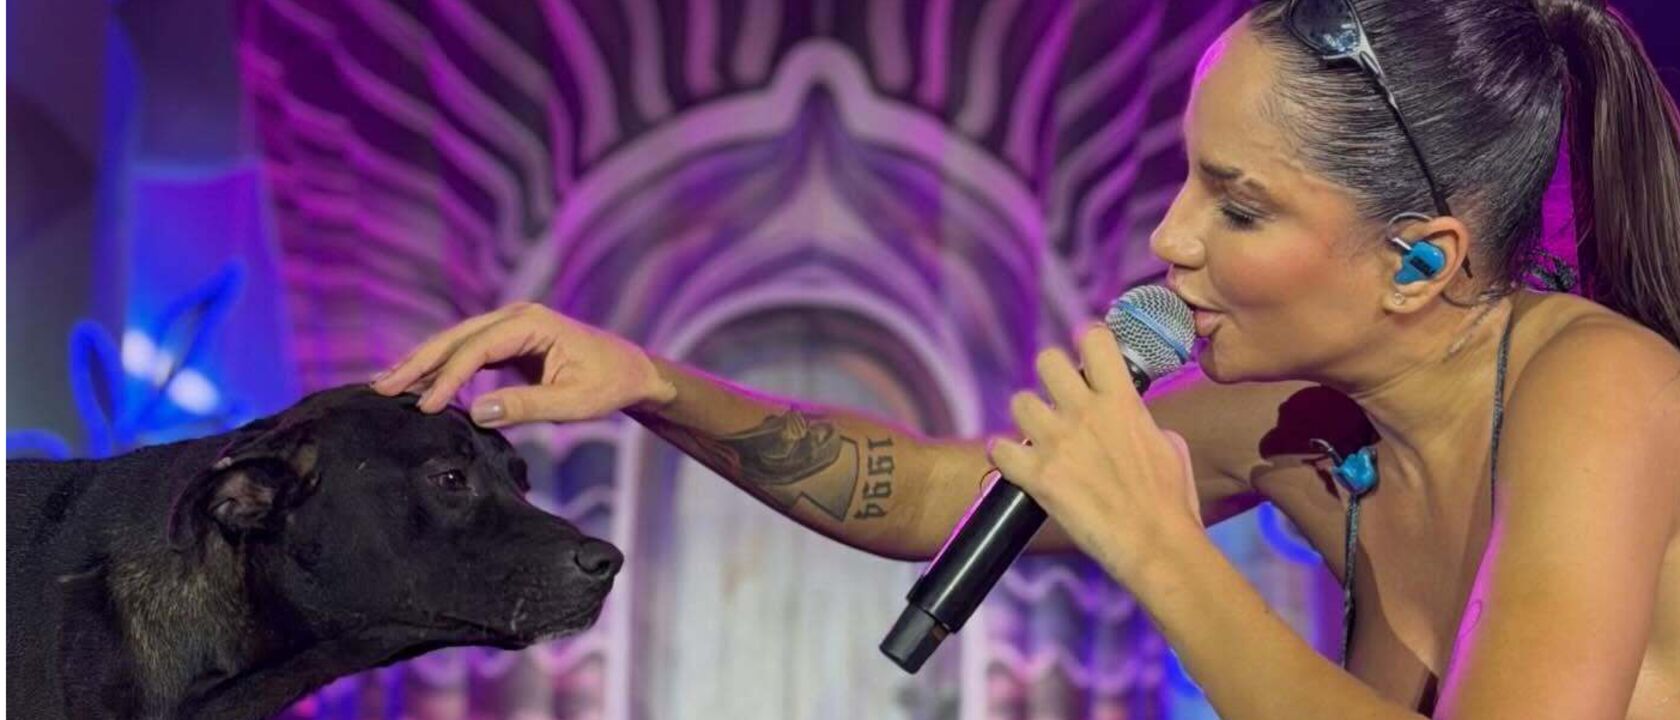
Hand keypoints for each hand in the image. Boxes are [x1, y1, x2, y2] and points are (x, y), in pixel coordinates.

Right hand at [369, 302, 675, 425]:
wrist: (632, 372)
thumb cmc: (608, 385)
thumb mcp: (574, 403)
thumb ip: (527, 407)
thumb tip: (477, 413)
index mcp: (532, 323)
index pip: (476, 349)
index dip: (447, 378)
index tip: (423, 406)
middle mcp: (517, 317)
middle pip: (456, 338)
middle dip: (417, 362)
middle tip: (380, 387)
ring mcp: (511, 327)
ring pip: (456, 342)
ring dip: (422, 364)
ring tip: (385, 385)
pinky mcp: (509, 343)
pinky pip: (468, 353)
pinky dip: (442, 369)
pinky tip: (418, 385)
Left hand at [986, 323, 1201, 578]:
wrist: (1156, 545)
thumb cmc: (1171, 503)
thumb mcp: (1171, 447)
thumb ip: (1143, 423)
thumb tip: (1135, 423)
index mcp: (1122, 401)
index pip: (1093, 339)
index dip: (1086, 340)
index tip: (1086, 351)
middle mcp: (1085, 413)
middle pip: (1046, 360)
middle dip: (1050, 374)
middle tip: (1057, 396)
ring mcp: (1058, 443)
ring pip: (1019, 401)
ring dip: (1027, 416)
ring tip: (1037, 434)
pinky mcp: (1037, 476)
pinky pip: (999, 449)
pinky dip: (1004, 456)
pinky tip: (1017, 463)